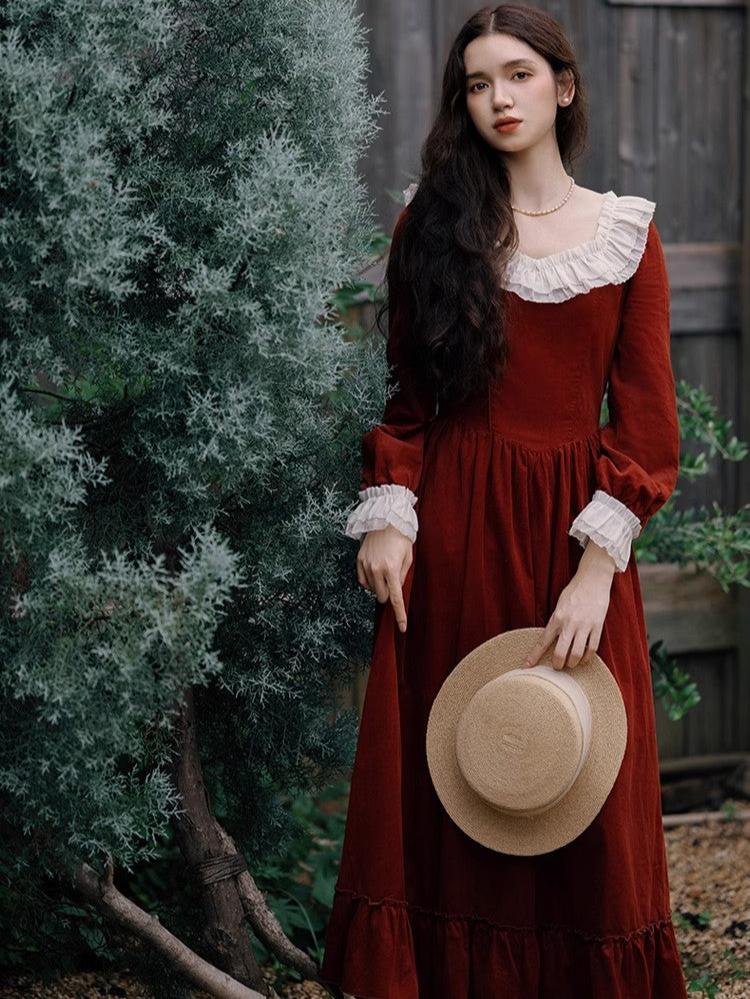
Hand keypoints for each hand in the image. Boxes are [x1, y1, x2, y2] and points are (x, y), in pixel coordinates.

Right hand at [356, 524, 413, 632]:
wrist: (386, 519)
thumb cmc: (401, 538)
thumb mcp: (408, 558)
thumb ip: (402, 577)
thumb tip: (395, 592)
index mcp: (391, 569)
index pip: (396, 598)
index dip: (400, 615)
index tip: (402, 628)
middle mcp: (377, 569)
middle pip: (382, 596)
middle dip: (388, 594)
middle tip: (393, 580)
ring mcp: (365, 565)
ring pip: (371, 590)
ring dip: (379, 586)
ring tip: (385, 569)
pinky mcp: (359, 561)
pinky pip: (362, 582)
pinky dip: (369, 582)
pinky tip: (375, 573)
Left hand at [522, 542, 615, 669]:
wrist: (593, 579)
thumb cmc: (574, 591)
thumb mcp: (560, 605)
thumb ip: (556, 621)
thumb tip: (552, 639)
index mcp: (557, 618)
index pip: (542, 642)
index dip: (534, 656)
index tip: (526, 667)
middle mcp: (569, 623)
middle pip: (560, 653)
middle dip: (557, 665)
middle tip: (557, 667)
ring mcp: (584, 626)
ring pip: (576, 654)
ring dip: (572, 663)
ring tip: (571, 664)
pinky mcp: (597, 626)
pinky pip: (592, 648)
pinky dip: (587, 658)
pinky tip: (584, 659)